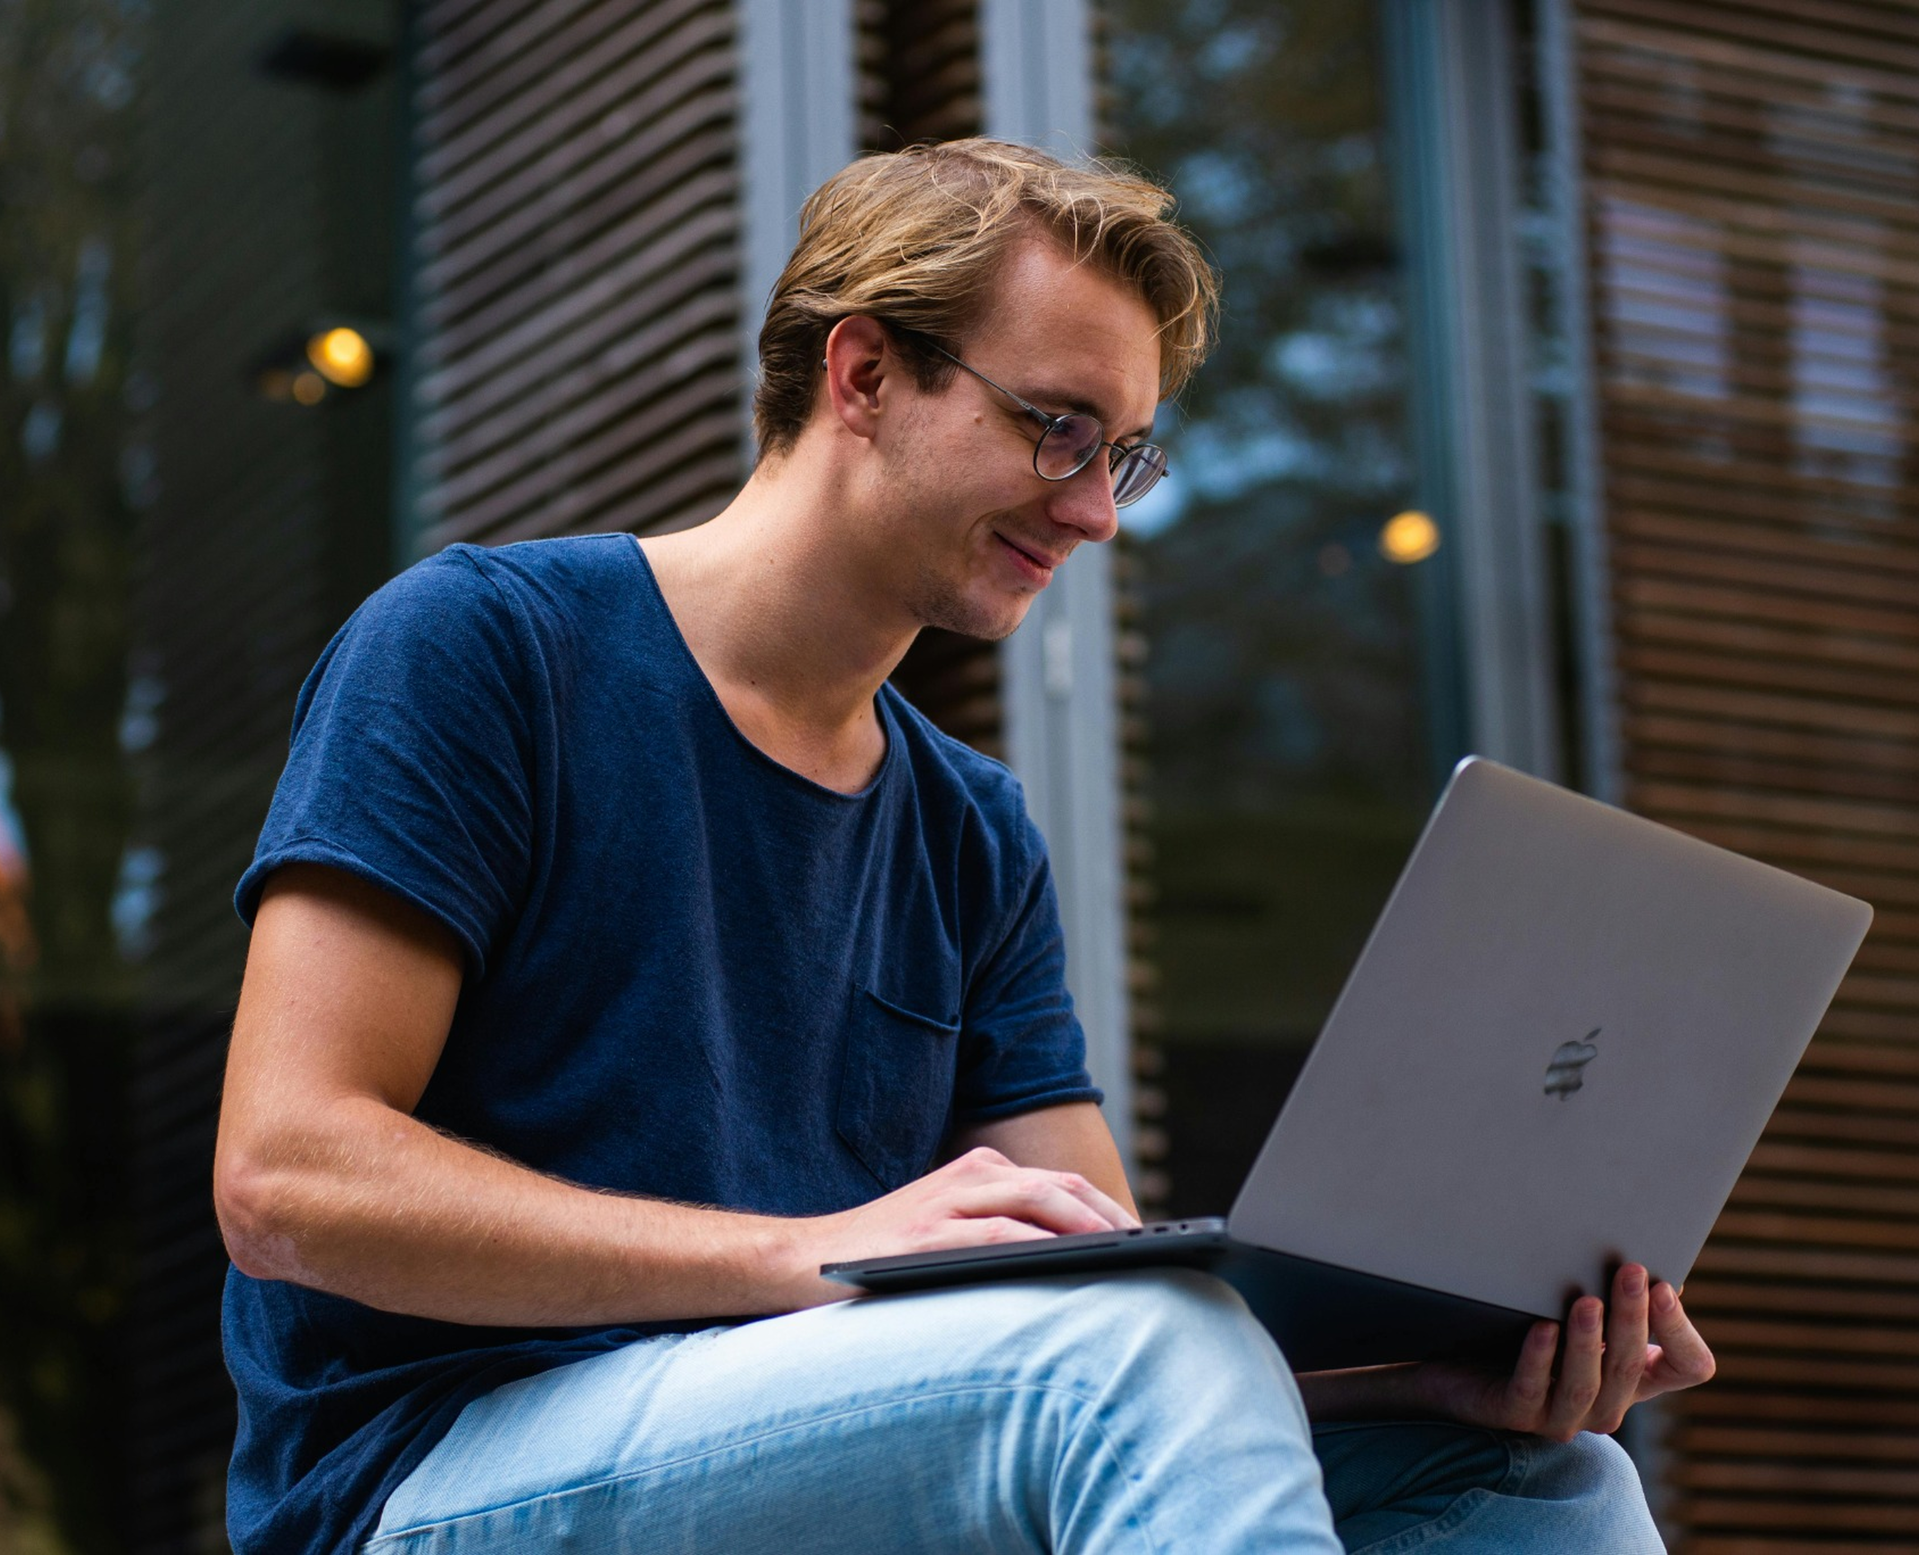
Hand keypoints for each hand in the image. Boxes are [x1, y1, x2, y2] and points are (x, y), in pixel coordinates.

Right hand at [782, 1146, 1139, 1307]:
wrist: (802, 1260)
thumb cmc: (884, 1255)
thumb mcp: (948, 1229)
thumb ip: (1000, 1230)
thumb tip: (1074, 1260)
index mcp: (978, 1171)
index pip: (1060, 1185)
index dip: (1107, 1210)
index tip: (1144, 1240)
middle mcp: (968, 1176)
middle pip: (1060, 1187)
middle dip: (1112, 1217)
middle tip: (1151, 1249)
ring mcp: (947, 1202)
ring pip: (1038, 1201)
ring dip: (1088, 1227)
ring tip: (1125, 1254)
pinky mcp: (927, 1235)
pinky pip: (997, 1233)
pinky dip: (1039, 1244)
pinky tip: (1068, 1261)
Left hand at [1410, 1263, 1715, 1439]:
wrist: (1455, 1365)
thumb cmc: (1524, 1328)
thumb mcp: (1575, 1310)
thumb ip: (1612, 1294)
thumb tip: (1651, 1260)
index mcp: (1632, 1376)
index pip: (1686, 1366)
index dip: (1679, 1330)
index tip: (1665, 1284)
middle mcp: (1605, 1403)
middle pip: (1630, 1366)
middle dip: (1631, 1317)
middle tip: (1630, 1271)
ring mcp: (1561, 1416)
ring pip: (1585, 1385)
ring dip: (1587, 1340)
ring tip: (1586, 1300)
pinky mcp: (1514, 1415)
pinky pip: (1531, 1390)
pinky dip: (1539, 1359)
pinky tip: (1542, 1329)